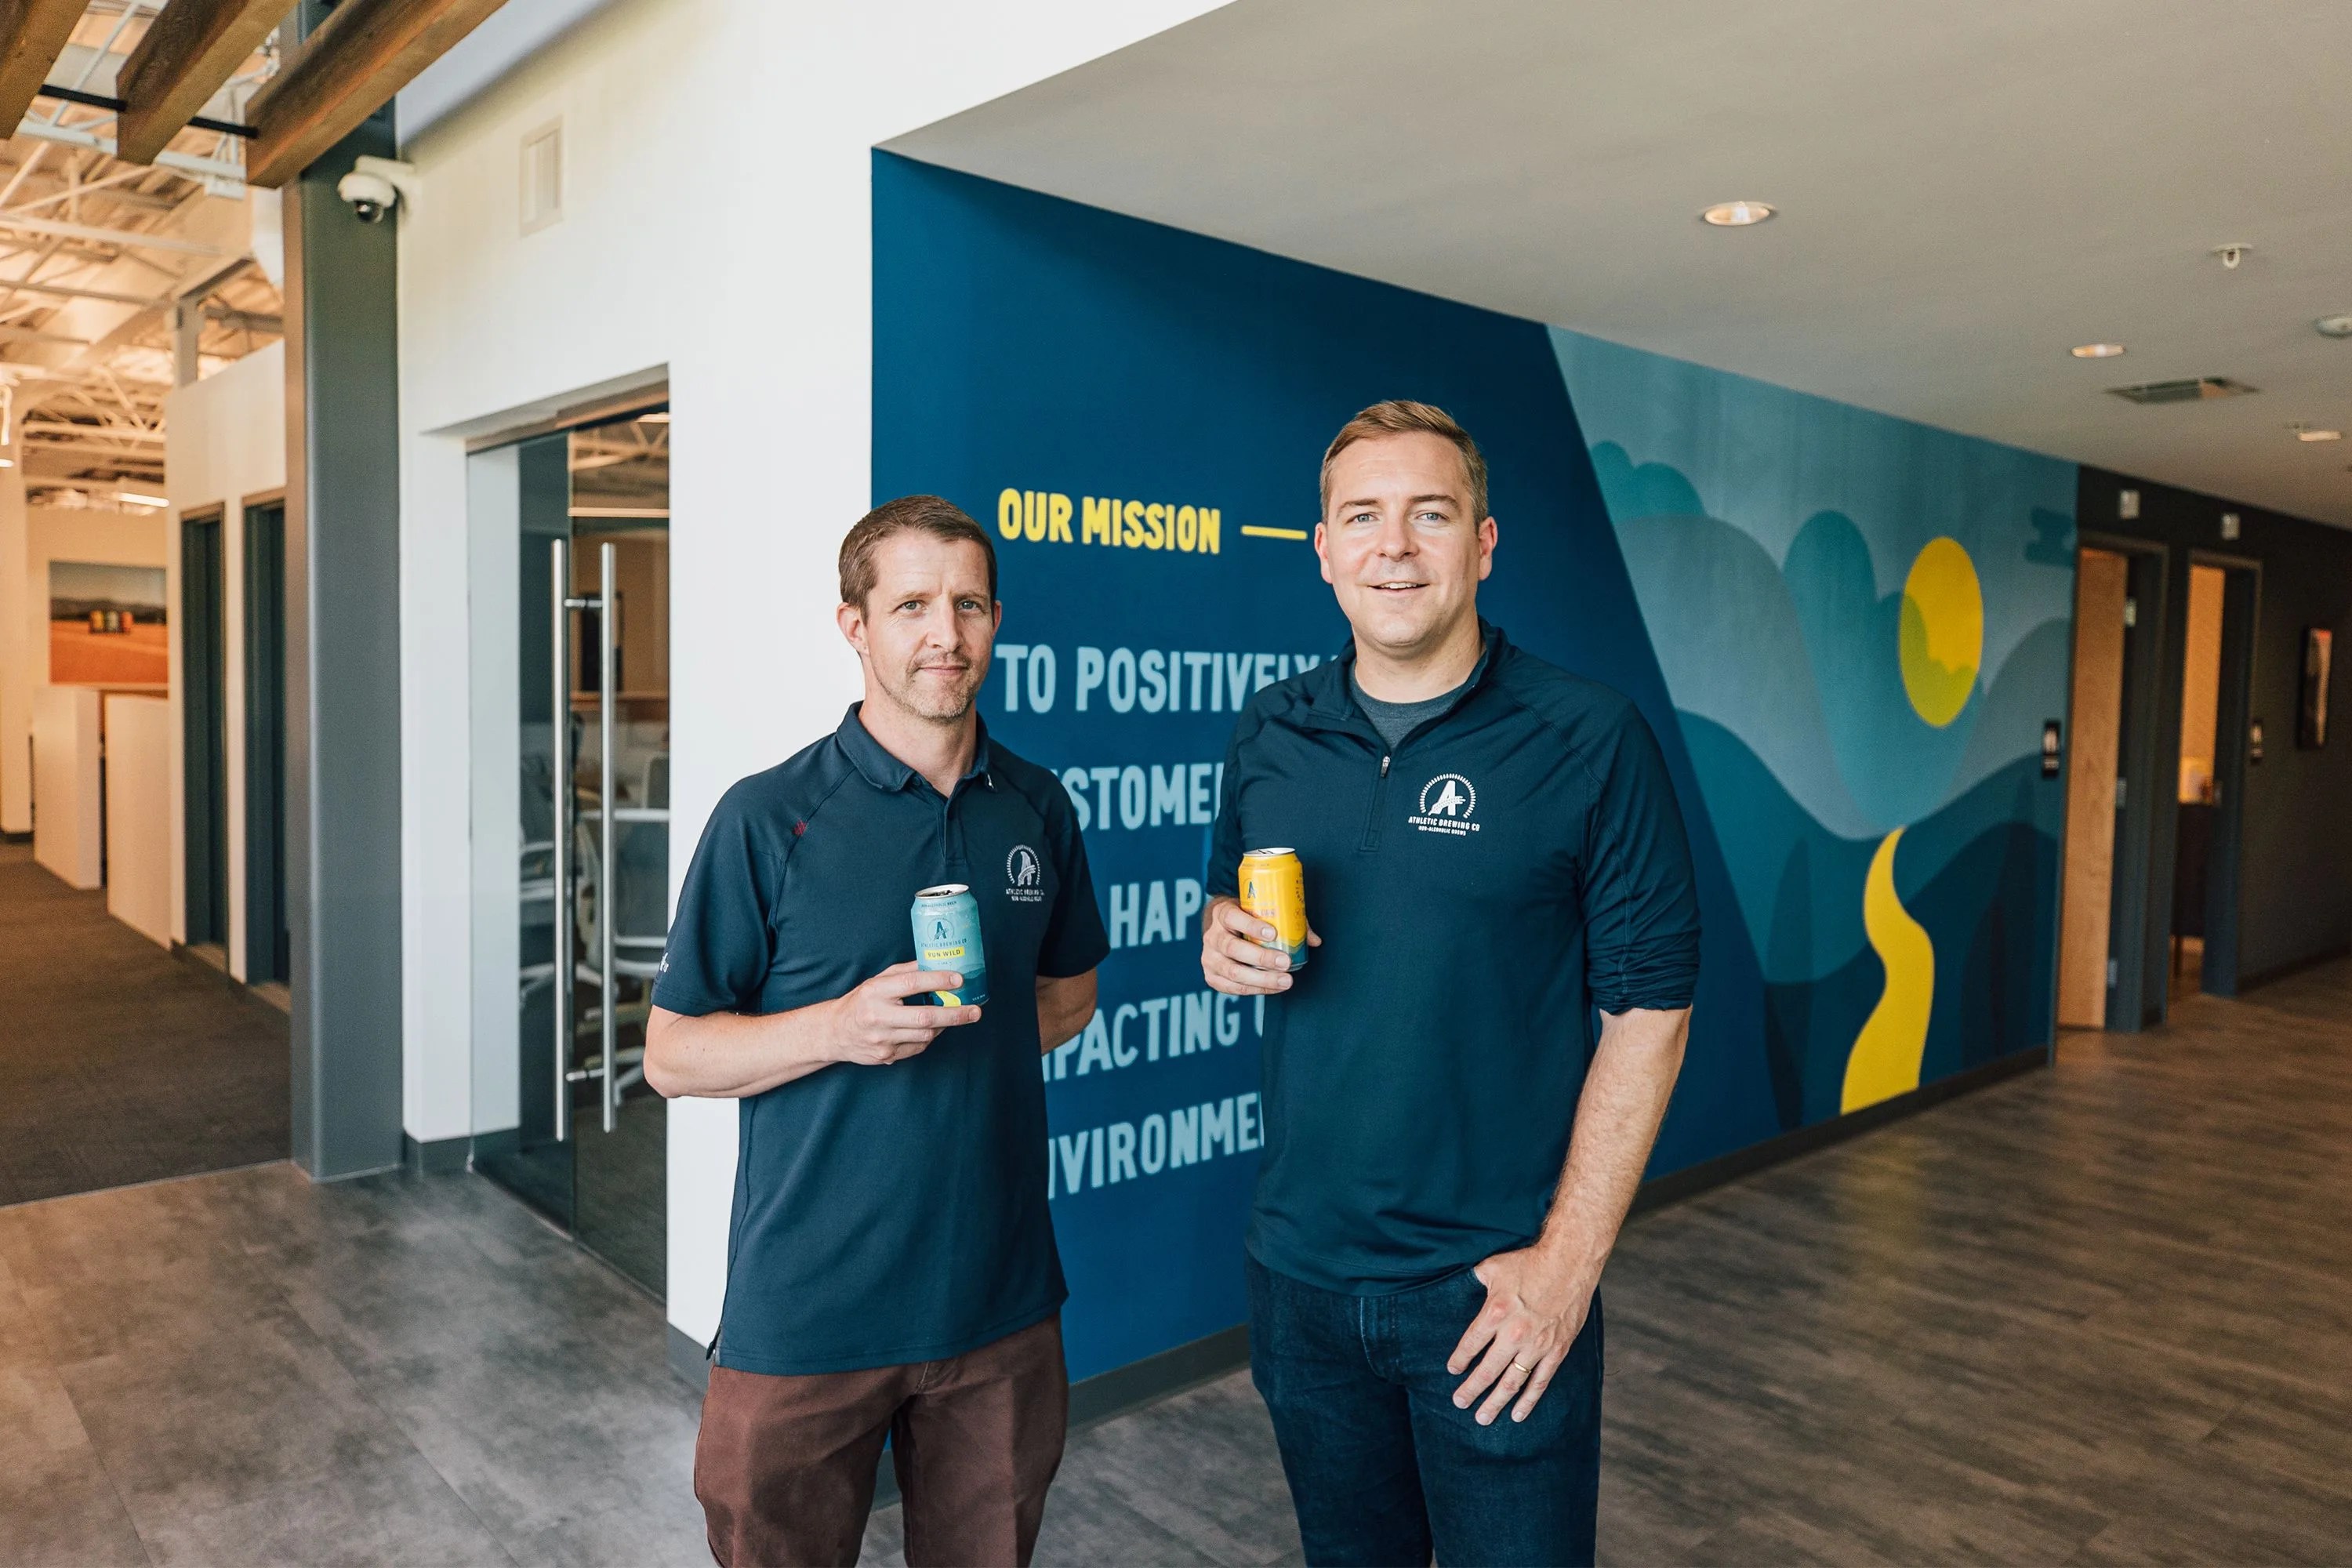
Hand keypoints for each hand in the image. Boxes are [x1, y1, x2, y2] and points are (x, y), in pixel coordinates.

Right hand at [826, 961, 978, 1065]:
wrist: (835, 1032)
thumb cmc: (861, 1002)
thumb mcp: (878, 981)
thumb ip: (905, 972)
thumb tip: (935, 962)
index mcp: (875, 991)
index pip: (912, 983)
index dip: (938, 980)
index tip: (959, 979)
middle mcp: (878, 1016)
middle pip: (924, 1016)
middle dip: (955, 1014)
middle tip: (975, 1011)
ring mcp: (882, 1039)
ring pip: (925, 1035)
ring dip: (943, 1025)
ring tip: (953, 1016)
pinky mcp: (886, 1056)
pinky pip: (918, 1048)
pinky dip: (928, 1038)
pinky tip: (930, 1029)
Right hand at [1200, 896, 1320, 995]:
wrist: (1220, 928)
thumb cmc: (1246, 917)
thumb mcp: (1260, 911)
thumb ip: (1287, 922)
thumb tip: (1315, 940)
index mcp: (1222, 914)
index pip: (1233, 917)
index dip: (1251, 926)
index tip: (1274, 933)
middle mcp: (1212, 936)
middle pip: (1233, 948)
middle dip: (1261, 957)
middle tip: (1285, 962)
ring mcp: (1209, 958)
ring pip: (1233, 971)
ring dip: (1262, 978)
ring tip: (1286, 981)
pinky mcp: (1211, 976)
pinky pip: (1232, 987)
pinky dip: (1255, 989)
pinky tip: (1273, 987)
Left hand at [1446, 1246, 1595, 1424]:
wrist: (1570, 1262)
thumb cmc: (1530, 1262)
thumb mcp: (1493, 1267)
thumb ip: (1473, 1281)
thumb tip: (1455, 1288)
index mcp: (1496, 1312)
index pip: (1470, 1344)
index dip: (1459, 1360)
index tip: (1452, 1371)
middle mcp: (1514, 1333)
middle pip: (1487, 1370)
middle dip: (1471, 1389)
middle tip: (1459, 1403)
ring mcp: (1537, 1345)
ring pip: (1511, 1383)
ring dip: (1495, 1402)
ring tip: (1482, 1418)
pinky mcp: (1557, 1351)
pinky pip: (1540, 1382)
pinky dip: (1528, 1401)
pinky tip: (1517, 1414)